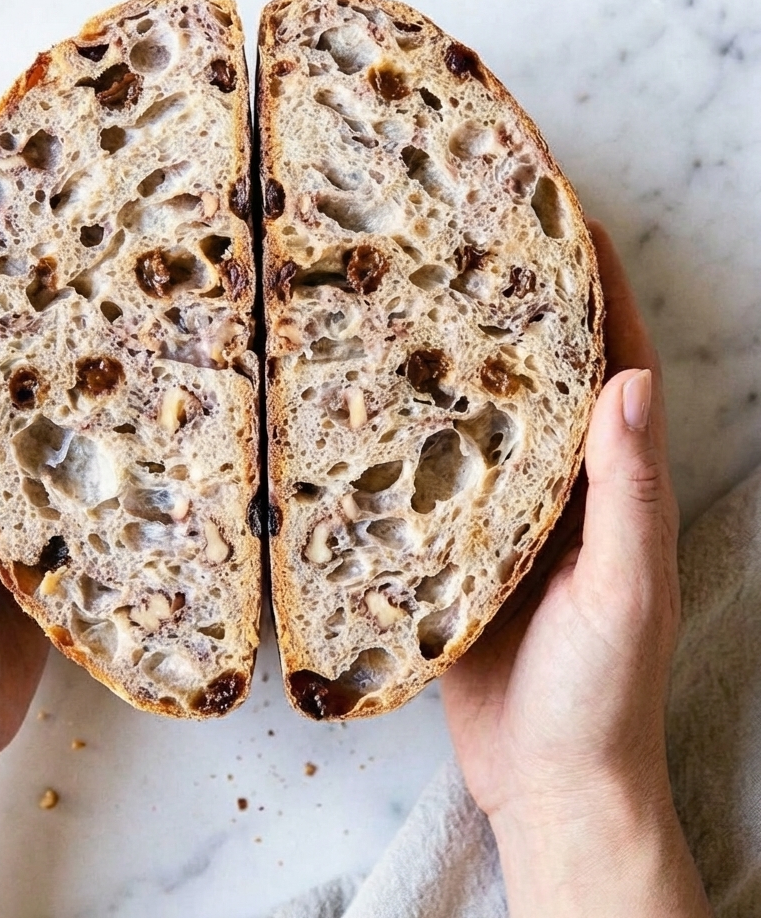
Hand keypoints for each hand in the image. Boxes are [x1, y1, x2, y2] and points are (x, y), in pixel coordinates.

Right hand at [441, 221, 709, 915]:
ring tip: (406, 298)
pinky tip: (364, 405)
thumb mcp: (625, 591)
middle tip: (462, 237)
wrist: (548, 784)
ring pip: (478, 415)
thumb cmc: (601, 696)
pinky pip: (432, 475)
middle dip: (510, 301)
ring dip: (452, 359)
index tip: (557, 211)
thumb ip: (627, 492)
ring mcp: (504, 515)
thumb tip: (630, 380)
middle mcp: (561, 485)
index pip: (611, 356)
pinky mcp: (455, 549)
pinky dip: (407, 434)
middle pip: (537, 371)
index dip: (593, 281)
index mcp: (614, 482)